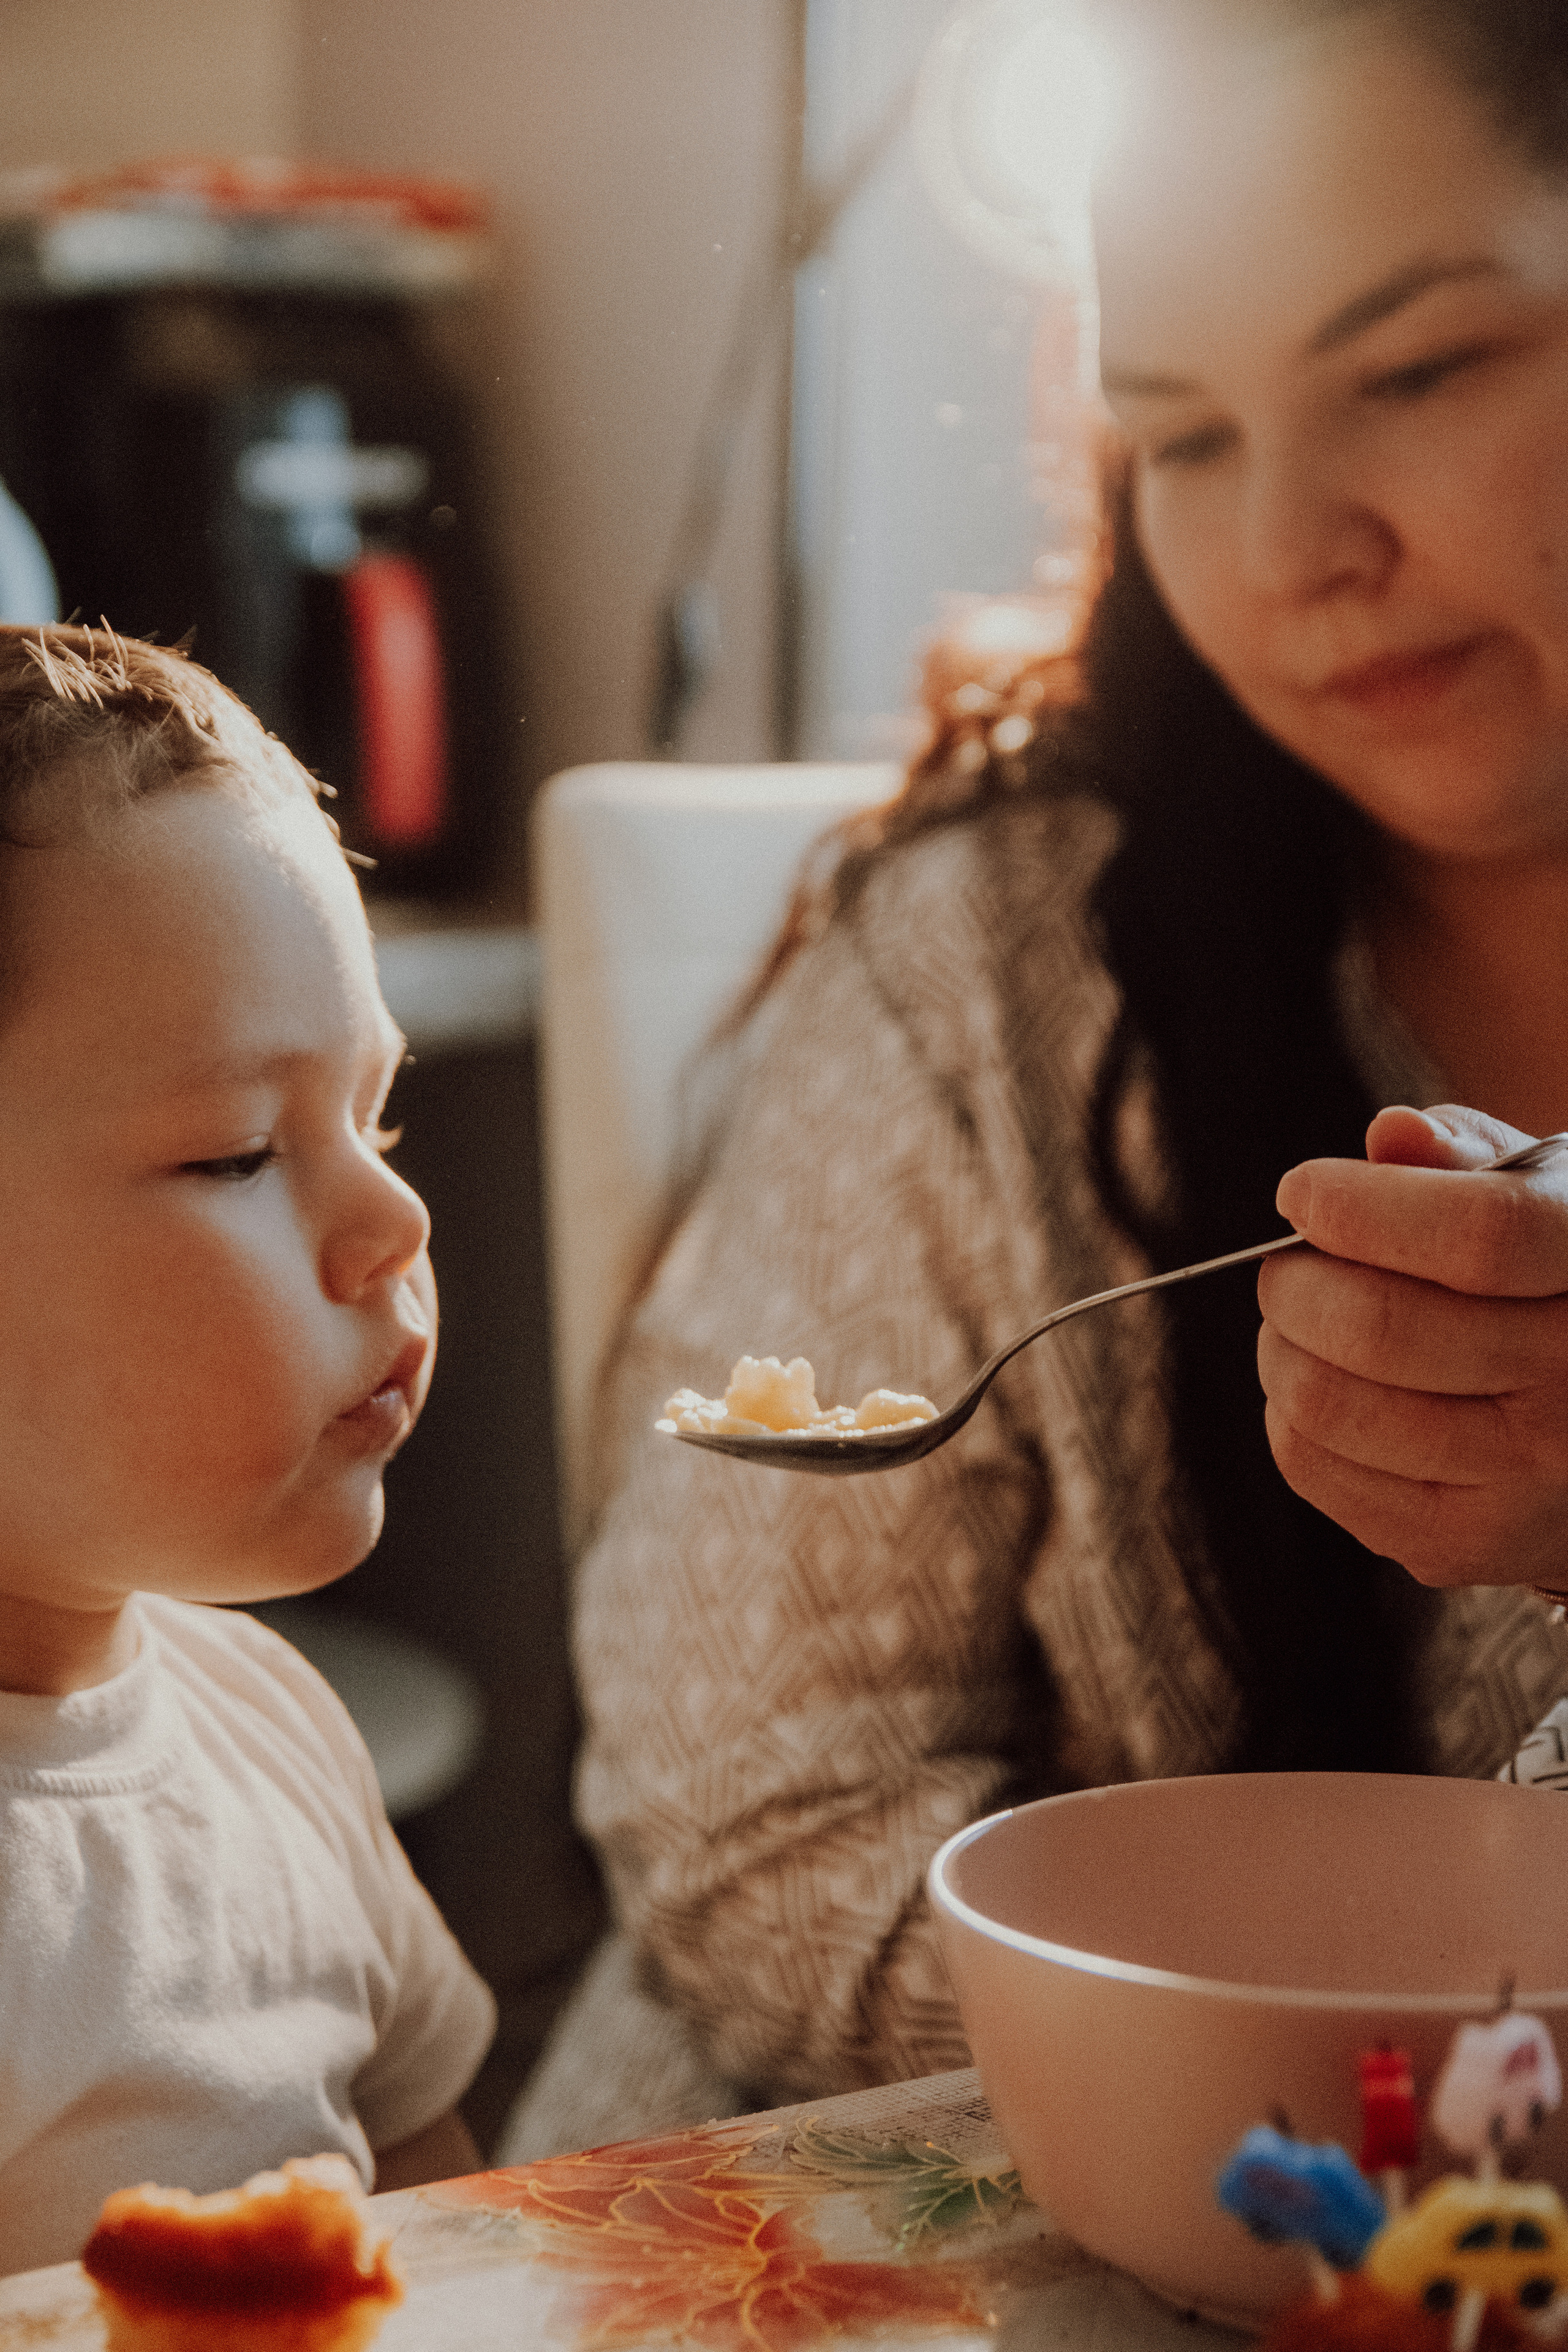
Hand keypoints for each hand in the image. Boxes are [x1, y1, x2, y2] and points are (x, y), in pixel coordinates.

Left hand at [1257, 1104, 1567, 1587]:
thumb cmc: (1553, 1282)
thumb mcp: (1542, 1197)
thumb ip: (1463, 1159)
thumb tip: (1391, 1136)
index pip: (1478, 1237)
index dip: (1361, 1208)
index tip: (1300, 1192)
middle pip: (1381, 1327)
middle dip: (1297, 1281)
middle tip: (1291, 1266)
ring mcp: (1526, 1482)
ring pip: (1329, 1404)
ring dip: (1282, 1347)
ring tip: (1302, 1322)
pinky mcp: (1461, 1545)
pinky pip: (1314, 1467)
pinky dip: (1290, 1414)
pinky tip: (1328, 1383)